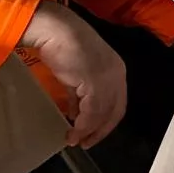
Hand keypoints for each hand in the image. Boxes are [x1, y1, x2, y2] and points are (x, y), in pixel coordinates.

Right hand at [18, 2, 126, 147]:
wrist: (55, 29)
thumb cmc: (64, 45)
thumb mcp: (76, 72)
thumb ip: (80, 91)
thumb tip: (76, 112)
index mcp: (117, 70)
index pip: (117, 103)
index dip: (106, 122)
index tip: (92, 133)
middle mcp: (117, 75)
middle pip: (114, 111)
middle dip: (100, 130)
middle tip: (85, 143)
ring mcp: (107, 79)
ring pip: (102, 113)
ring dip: (88, 130)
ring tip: (74, 139)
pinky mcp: (94, 82)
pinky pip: (91, 111)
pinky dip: (82, 125)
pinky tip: (72, 131)